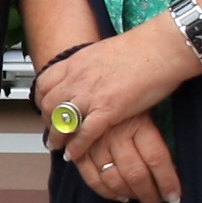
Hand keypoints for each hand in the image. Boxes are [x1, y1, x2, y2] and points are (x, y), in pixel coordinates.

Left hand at [35, 21, 198, 202]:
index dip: (41, 99)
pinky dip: (76, 146)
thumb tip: (89, 72)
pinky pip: (84, 133)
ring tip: (57, 147)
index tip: (44, 109)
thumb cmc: (141, 47)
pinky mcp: (108, 109)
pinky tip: (73, 155)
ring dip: (57, 137)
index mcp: (75, 62)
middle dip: (46, 121)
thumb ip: (90, 65)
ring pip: (61, 120)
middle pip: (48, 105)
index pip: (44, 83)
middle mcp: (77, 78)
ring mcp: (91, 94)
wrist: (160, 48)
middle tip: (51, 130)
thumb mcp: (103, 51)